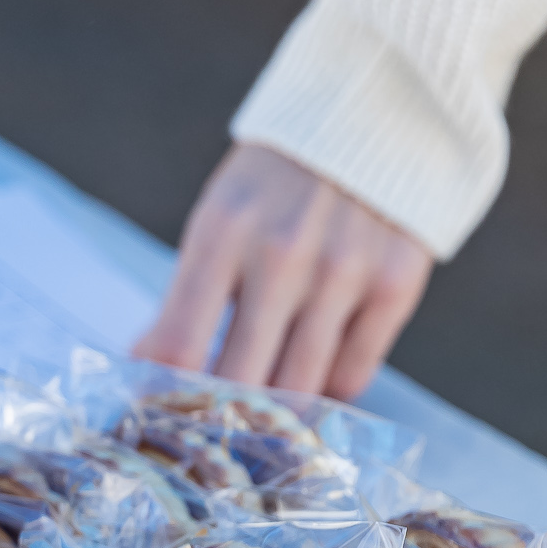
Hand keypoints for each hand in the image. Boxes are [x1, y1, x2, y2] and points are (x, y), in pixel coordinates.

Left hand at [134, 142, 434, 402]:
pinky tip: (313, 376)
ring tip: (260, 419)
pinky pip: (352, 376)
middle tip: (212, 433)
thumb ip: (191, 294)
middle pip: (240, 382)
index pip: (179, 346)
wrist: (379, 114)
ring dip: (275, 415)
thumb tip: (150, 369)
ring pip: (299, 391)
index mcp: (222, 234)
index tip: (157, 416)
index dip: (163, 396)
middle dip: (221, 418)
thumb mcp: (220, 218)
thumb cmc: (279, 181)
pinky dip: (328, 390)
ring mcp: (344, 273)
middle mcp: (283, 256)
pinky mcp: (396, 285)